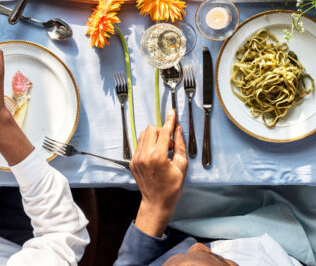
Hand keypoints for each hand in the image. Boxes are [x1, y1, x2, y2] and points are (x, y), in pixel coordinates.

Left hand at [131, 111, 187, 236]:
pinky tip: (157, 155)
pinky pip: (140, 145)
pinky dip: (149, 145)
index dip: (170, 120)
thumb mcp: (182, 165)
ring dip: (155, 137)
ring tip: (163, 150)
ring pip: (144, 135)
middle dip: (162, 131)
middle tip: (170, 144)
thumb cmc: (171, 187)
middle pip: (151, 129)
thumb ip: (180, 144)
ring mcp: (136, 159)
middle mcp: (144, 156)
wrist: (157, 202)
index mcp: (157, 156)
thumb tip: (178, 129)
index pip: (164, 131)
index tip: (172, 112)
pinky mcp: (133, 162)